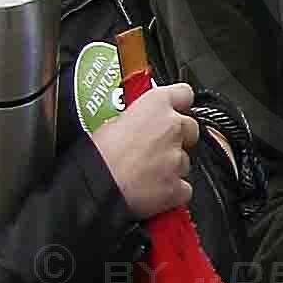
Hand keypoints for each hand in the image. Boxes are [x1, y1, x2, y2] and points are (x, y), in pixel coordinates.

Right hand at [83, 82, 196, 221]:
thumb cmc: (94, 154)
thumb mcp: (109, 120)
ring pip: (183, 160)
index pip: (183, 93)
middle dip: (176, 136)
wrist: (93, 187)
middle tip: (152, 145)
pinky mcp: (179, 186)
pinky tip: (149, 188)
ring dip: (169, 164)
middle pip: (189, 128)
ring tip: (142, 170)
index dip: (178, 102)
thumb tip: (139, 118)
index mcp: (155, 106)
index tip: (174, 107)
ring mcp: (178, 159)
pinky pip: (182, 186)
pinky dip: (170, 189)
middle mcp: (173, 128)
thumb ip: (136, 115)